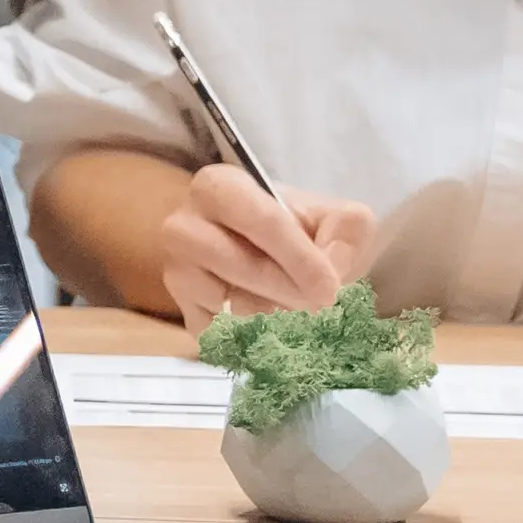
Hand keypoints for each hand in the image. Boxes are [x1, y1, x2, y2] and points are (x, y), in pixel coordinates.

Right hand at [151, 164, 377, 321]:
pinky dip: (247, 336)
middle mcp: (185, 223)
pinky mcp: (181, 307)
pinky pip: (212, 331)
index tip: (330, 291)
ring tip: (297, 312)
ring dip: (268, 313)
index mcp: (221, 186)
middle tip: (322, 307)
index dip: (298, 258)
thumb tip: (331, 271)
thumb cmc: (301, 230)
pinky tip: (269, 327)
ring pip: (220, 300)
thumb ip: (345, 232)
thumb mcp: (335, 217)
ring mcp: (176, 268)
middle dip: (286, 289)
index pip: (260, 220)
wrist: (272, 252)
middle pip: (236, 262)